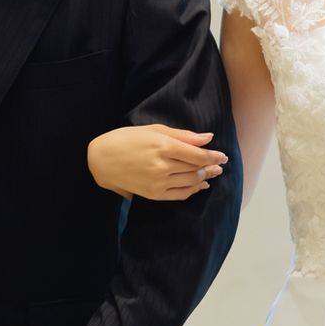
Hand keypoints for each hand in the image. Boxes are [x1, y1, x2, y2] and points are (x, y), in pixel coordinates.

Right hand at [87, 124, 228, 199]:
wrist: (101, 160)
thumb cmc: (128, 139)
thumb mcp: (155, 130)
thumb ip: (183, 135)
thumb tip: (208, 138)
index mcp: (164, 146)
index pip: (198, 155)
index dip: (214, 156)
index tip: (223, 156)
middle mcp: (162, 166)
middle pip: (196, 169)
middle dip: (211, 167)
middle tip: (221, 165)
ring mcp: (157, 182)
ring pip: (190, 182)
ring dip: (205, 178)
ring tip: (213, 174)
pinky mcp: (153, 194)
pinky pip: (179, 195)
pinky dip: (192, 191)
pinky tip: (199, 185)